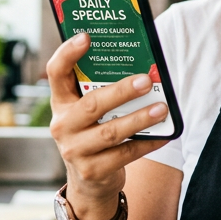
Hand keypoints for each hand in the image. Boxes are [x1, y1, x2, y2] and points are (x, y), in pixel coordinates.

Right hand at [47, 33, 168, 219]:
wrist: (89, 183)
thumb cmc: (95, 134)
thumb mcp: (90, 113)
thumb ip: (103, 92)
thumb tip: (142, 68)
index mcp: (61, 103)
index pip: (56, 73)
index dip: (68, 54)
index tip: (87, 36)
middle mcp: (62, 125)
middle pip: (92, 104)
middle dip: (121, 91)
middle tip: (146, 80)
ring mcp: (75, 150)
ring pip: (111, 132)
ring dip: (140, 118)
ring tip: (162, 108)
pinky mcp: (92, 171)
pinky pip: (125, 154)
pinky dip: (147, 143)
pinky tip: (164, 135)